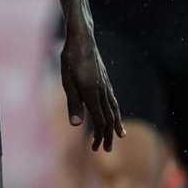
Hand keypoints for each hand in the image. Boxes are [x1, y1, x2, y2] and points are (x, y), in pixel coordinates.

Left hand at [60, 26, 124, 151]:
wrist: (82, 38)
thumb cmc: (70, 59)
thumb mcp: (67, 82)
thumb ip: (73, 104)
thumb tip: (76, 125)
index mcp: (92, 94)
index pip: (100, 120)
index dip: (99, 136)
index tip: (95, 148)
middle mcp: (103, 91)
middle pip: (109, 118)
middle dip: (108, 135)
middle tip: (107, 149)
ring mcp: (106, 86)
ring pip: (114, 109)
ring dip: (116, 125)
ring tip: (120, 135)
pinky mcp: (106, 81)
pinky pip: (113, 100)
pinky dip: (116, 111)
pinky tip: (115, 114)